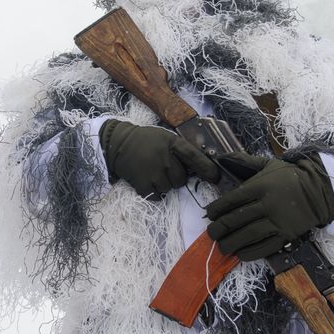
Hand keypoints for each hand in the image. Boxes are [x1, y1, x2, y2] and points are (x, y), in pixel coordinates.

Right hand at [99, 119, 219, 198]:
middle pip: (181, 180)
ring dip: (163, 184)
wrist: (118, 143)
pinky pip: (157, 196)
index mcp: (172, 144)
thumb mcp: (165, 137)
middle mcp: (165, 159)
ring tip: (152, 172)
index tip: (215, 178)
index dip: (206, 168)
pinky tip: (146, 179)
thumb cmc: (146, 141)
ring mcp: (154, 173)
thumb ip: (182, 150)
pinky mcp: (143, 185)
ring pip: (169, 188)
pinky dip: (153, 191)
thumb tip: (204, 166)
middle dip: (175, 177)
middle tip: (163, 168)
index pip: (194, 157)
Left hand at [204, 152, 333, 259]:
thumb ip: (244, 161)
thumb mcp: (268, 164)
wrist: (320, 189)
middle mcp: (267, 204)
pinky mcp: (287, 235)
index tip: (209, 215)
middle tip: (211, 234)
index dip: (217, 209)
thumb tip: (221, 156)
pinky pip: (266, 247)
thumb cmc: (290, 176)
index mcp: (260, 185)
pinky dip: (251, 252)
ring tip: (221, 247)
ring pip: (249, 235)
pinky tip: (240, 254)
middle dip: (220, 228)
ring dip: (232, 243)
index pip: (232, 199)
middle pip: (237, 218)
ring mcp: (278, 221)